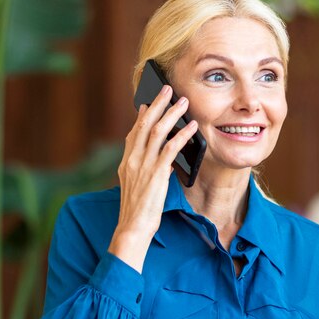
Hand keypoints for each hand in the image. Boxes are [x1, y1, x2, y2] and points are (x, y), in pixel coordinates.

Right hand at [108, 85, 197, 271]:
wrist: (132, 229)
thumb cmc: (138, 213)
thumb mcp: (137, 188)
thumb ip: (145, 171)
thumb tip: (160, 161)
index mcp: (126, 163)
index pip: (133, 134)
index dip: (141, 117)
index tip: (147, 104)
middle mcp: (132, 160)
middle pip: (144, 124)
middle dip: (156, 105)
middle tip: (166, 89)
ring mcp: (143, 166)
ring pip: (157, 131)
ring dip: (171, 114)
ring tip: (183, 102)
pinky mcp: (156, 175)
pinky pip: (169, 149)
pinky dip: (181, 136)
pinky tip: (192, 128)